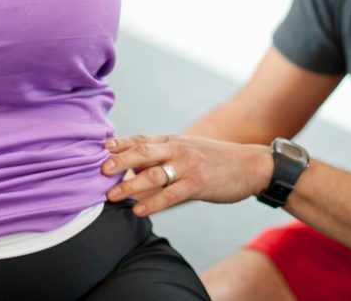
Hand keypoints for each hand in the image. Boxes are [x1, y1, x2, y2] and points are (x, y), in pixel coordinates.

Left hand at [101, 134, 272, 216]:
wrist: (250, 165)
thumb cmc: (216, 160)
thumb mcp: (189, 150)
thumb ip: (163, 155)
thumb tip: (134, 166)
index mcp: (173, 141)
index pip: (142, 139)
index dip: (121, 143)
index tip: (101, 147)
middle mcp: (178, 150)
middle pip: (143, 152)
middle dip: (119, 161)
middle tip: (100, 170)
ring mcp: (188, 166)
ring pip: (153, 174)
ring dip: (130, 185)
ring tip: (112, 196)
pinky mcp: (198, 184)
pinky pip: (171, 194)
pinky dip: (153, 203)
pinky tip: (138, 210)